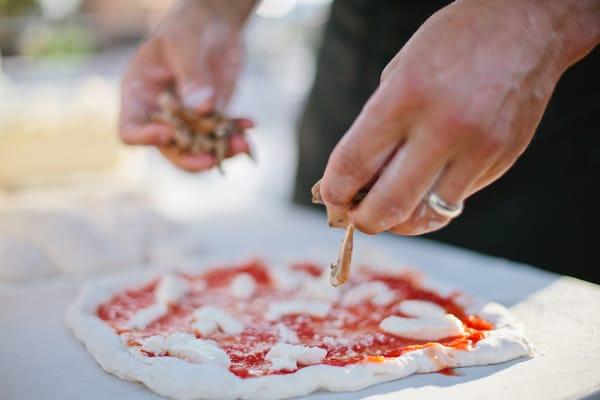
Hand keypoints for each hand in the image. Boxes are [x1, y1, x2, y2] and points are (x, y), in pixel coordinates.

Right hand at [119, 0, 254, 170]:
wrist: (214, 24)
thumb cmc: (187, 27)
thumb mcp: (184, 43)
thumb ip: (191, 74)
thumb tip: (202, 108)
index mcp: (139, 96)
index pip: (130, 129)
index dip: (145, 137)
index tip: (168, 133)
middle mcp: (161, 114)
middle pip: (169, 149)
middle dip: (191, 158)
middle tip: (212, 159)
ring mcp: (188, 119)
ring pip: (200, 149)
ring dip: (222, 151)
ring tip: (243, 145)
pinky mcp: (212, 117)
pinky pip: (223, 135)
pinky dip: (237, 134)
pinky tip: (249, 125)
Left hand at [318, 0, 598, 234]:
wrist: (526, 24)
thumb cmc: (452, 44)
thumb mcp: (399, 72)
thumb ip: (377, 127)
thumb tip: (357, 182)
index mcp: (405, 96)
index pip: (353, 165)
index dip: (334, 192)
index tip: (332, 198)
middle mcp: (443, 127)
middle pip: (388, 205)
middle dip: (362, 221)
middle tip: (355, 217)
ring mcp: (478, 149)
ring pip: (426, 216)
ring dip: (399, 222)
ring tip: (388, 210)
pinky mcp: (502, 160)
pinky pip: (456, 199)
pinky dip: (433, 202)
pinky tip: (425, 185)